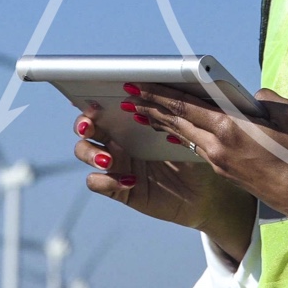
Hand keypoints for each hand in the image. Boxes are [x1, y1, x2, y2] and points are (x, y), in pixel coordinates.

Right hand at [73, 106, 255, 260]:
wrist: (205, 192)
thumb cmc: (195, 156)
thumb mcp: (182, 131)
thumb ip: (166, 115)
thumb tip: (153, 95)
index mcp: (130, 125)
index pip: (103, 110)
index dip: (91, 105)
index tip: (93, 102)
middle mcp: (119, 143)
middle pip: (85, 130)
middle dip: (83, 125)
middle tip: (89, 127)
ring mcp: (117, 166)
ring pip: (84, 153)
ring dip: (90, 153)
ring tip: (108, 159)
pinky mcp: (119, 188)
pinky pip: (97, 183)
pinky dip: (107, 180)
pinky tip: (130, 180)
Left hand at [126, 84, 287, 239]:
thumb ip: (264, 100)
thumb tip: (252, 99)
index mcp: (229, 128)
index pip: (185, 106)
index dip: (160, 93)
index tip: (139, 83)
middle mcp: (218, 147)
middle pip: (178, 122)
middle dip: (152, 106)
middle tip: (130, 95)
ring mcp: (221, 162)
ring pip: (187, 136)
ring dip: (164, 122)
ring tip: (143, 112)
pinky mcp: (228, 173)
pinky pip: (199, 148)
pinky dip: (184, 136)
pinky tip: (177, 132)